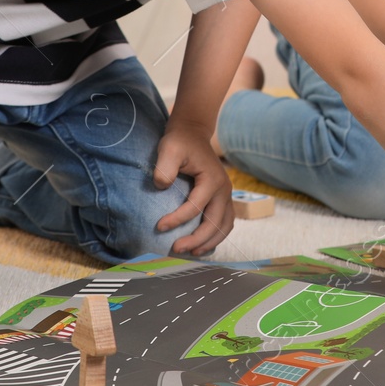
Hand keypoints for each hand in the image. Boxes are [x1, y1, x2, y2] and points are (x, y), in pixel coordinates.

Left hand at [152, 121, 233, 256]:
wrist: (192, 133)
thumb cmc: (180, 141)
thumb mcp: (169, 149)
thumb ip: (165, 168)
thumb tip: (161, 187)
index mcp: (212, 179)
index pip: (196, 207)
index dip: (177, 219)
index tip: (159, 226)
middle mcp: (223, 189)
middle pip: (215, 223)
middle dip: (197, 239)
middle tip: (176, 249)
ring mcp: (226, 195)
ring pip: (224, 226)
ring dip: (210, 242)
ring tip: (191, 252)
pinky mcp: (222, 198)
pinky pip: (225, 222)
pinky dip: (216, 236)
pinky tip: (201, 244)